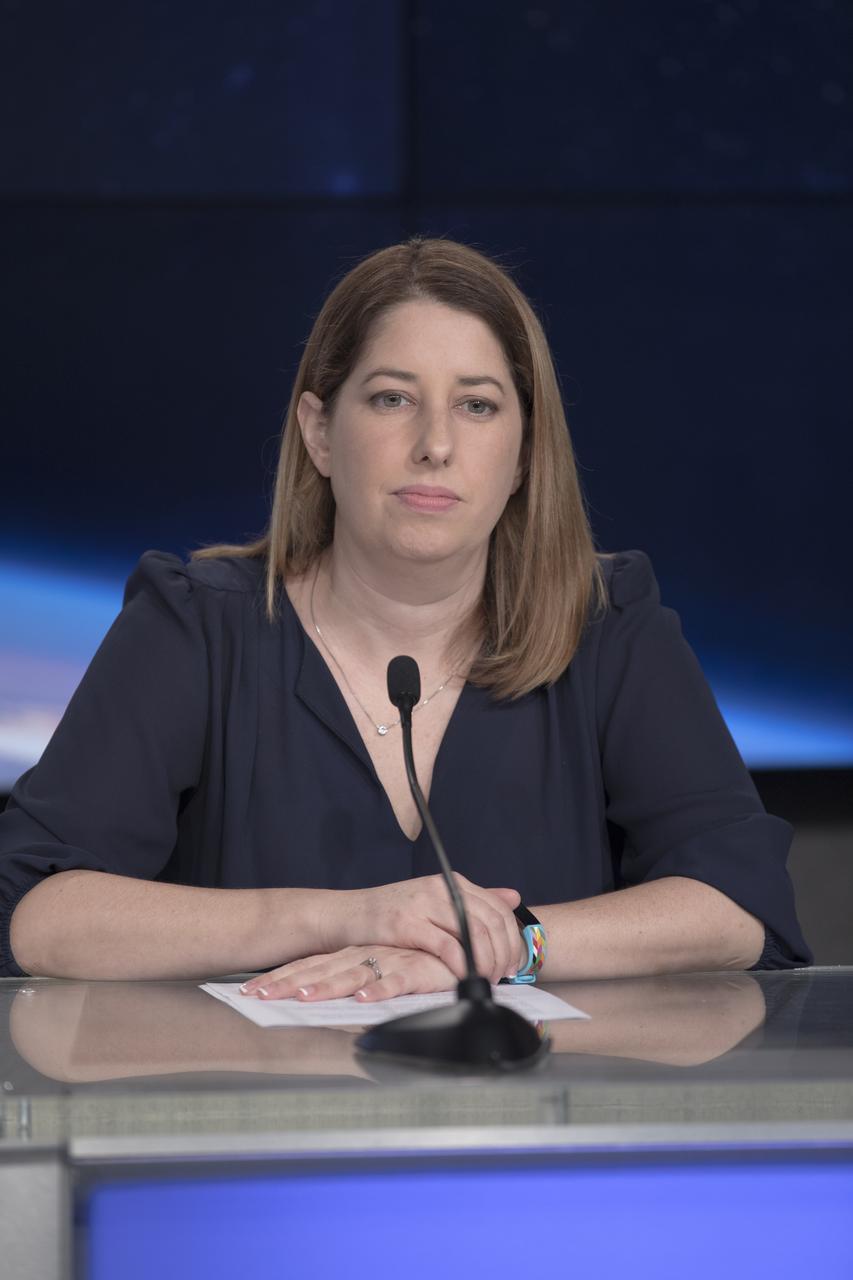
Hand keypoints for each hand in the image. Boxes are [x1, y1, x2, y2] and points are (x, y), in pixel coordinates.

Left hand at [240, 945, 457, 1002]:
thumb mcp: (380, 972)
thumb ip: (356, 983)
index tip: (253, 992)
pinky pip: (396, 982)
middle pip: (321, 970)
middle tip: (260, 997)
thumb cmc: (419, 961)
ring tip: (303, 997)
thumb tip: (327, 999)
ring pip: (352, 975)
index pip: (310, 965)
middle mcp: (366, 957)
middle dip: (289, 983)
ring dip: (327, 986)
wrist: (458, 946)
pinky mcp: (418, 970)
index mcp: (353, 956)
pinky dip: (380, 991)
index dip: (282, 977)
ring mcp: (390, 962)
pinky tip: (363, 1000)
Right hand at [325, 874, 522, 983]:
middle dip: (502, 953)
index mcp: (453, 883)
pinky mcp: (408, 924)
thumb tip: (513, 897)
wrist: (351, 914)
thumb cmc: (396, 912)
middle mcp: (442, 889)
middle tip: (503, 976)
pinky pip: (446, 946)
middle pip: (490, 921)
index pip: (497, 907)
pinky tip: (464, 977)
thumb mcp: (438, 900)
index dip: (511, 938)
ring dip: (486, 961)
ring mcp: (425, 904)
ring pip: (473, 932)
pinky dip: (462, 964)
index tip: (513, 962)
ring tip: (486, 979)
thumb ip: (475, 900)